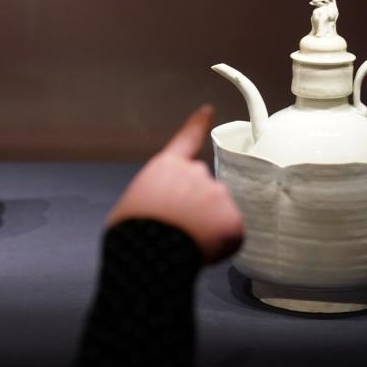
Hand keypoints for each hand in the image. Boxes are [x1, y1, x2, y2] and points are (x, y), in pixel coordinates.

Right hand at [107, 105, 243, 263]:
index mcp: (168, 166)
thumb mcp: (135, 202)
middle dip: (196, 204)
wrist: (149, 256)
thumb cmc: (133, 234)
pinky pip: (230, 233)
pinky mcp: (233, 220)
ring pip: (217, 210)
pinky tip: (201, 250)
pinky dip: (220, 243)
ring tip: (186, 241)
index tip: (208, 110)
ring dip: (208, 224)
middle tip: (178, 227)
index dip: (198, 124)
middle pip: (202, 187)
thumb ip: (160, 193)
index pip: (186, 139)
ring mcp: (217, 195)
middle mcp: (196, 173)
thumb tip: (171, 208)